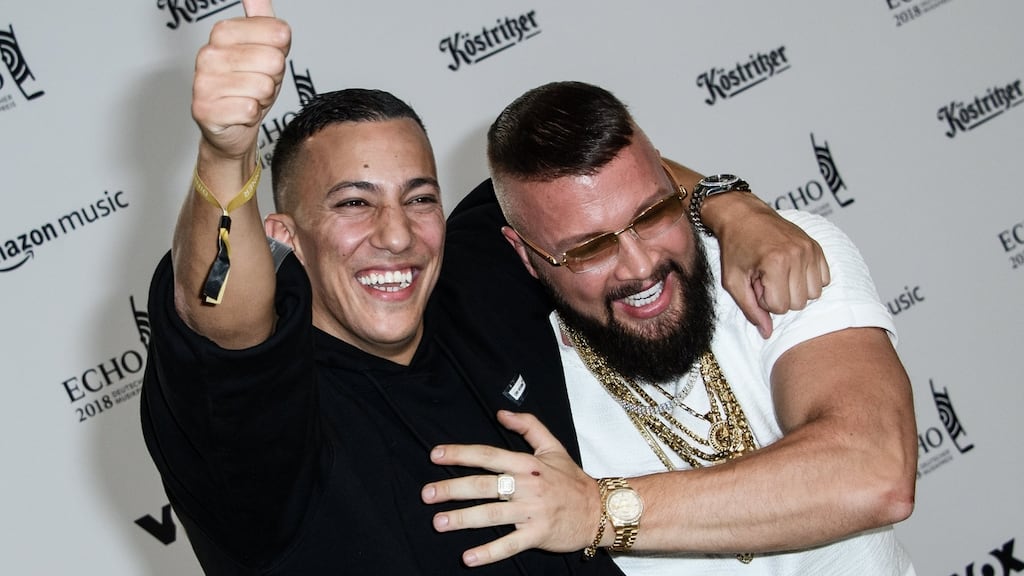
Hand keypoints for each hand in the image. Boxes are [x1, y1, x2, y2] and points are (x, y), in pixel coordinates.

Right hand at [191, 0, 289, 161]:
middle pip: (274, 60)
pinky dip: (251, 115)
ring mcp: (202, 82)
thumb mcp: (263, 46)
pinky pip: (250, 109)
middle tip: (258, 83)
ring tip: (249, 97)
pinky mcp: (204, 109)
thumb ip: (262, 16)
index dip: (281, 51)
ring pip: (263, 86)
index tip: (265, 59)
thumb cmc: (250, 84)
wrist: (233, 126)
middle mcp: (208, 54)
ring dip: (263, 98)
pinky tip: (240, 113)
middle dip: (273, 78)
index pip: (278, 33)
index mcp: (223, 32)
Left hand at [421, 411, 601, 566]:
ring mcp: (532, 511)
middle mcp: (527, 486)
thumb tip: (501, 412)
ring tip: (439, 522)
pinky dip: (489, 552)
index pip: (488, 455)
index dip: (460, 454)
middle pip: (483, 485)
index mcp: (527, 464)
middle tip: (427, 494)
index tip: (435, 455)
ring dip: (463, 518)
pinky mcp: (537, 534)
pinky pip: (509, 544)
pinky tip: (468, 557)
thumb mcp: (553, 447)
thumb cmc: (572, 480)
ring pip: (492, 514)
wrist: (600, 510)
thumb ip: (528, 426)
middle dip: (452, 489)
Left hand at [710, 195, 830, 337]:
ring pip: (814, 294)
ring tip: (778, 274)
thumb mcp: (733, 281)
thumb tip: (767, 333)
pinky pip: (824, 280)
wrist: (743, 215)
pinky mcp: (817, 247)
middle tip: (765, 278)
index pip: (780, 308)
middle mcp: (797, 255)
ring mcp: (809, 250)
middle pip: (799, 304)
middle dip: (780, 297)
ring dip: (796, 290)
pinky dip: (809, 280)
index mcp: (775, 263)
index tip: (755, 284)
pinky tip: (791, 270)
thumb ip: (750, 309)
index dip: (764, 301)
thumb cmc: (735, 248)